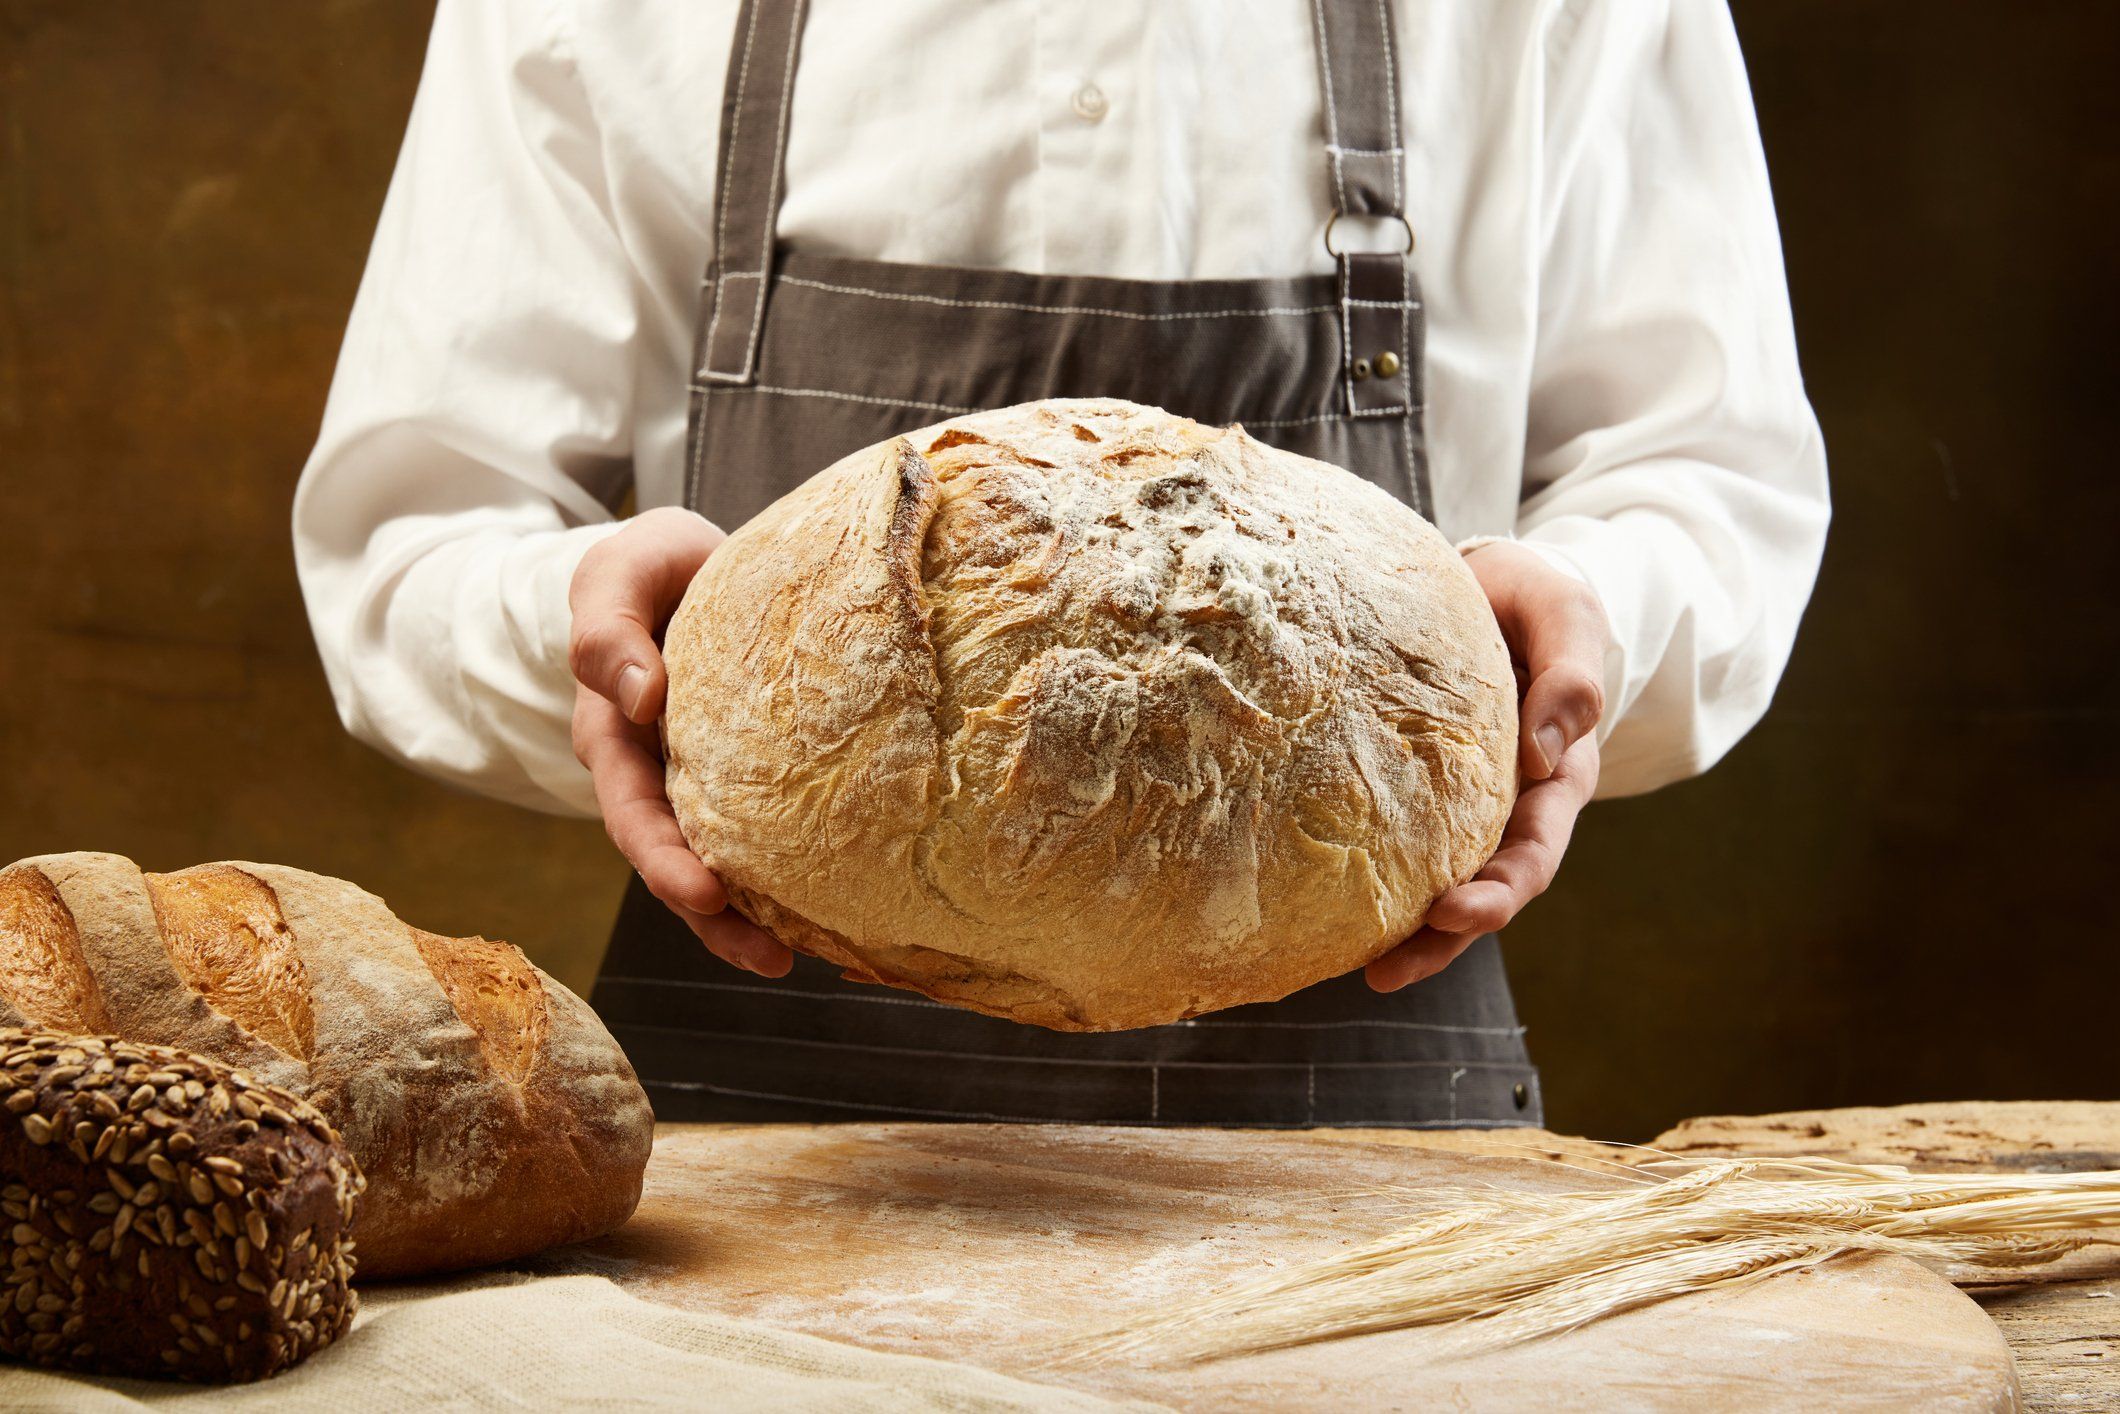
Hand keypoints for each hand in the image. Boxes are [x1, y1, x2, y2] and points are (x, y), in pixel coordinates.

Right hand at [568, 507, 793, 976]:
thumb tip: (637, 696)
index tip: (702, 892)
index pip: (633, 812)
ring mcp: (705, 782)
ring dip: (752, 919)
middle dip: (715, 916)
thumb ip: (608, 629)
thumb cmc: (649, 569)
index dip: (664, 860)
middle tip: (768, 954)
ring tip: (798, 959)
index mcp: (617, 738)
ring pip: (722, 863)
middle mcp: (658, 775)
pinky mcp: (755, 777)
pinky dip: (794, 872)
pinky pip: (770, 832)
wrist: (694, 560)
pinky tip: (839, 905)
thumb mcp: (616, 573)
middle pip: (678, 862)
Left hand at [1367, 541, 1605, 991]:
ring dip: (1411, 935)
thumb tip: (1546, 753)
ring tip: (1367, 972)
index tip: (1457, 910)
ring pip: (1440, 883)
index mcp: (1555, 774)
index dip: (1501, 890)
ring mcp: (1461, 804)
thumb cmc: (1531, 597)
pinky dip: (1370, 881)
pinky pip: (1393, 842)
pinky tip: (1325, 911)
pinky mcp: (1412, 791)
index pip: (1533, 849)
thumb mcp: (1563, 612)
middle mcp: (1509, 804)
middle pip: (1486, 889)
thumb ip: (1572, 673)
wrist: (1491, 582)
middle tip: (1391, 967)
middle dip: (1445, 935)